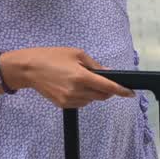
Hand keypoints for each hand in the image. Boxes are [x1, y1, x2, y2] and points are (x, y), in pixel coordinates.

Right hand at [0, 47, 134, 108]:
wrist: (29, 69)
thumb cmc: (52, 57)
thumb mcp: (76, 54)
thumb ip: (94, 65)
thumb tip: (108, 72)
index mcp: (81, 77)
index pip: (107, 87)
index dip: (121, 91)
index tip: (130, 93)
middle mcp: (76, 91)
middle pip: (102, 96)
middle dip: (107, 90)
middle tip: (103, 80)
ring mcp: (69, 100)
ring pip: (92, 100)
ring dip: (94, 92)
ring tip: (82, 79)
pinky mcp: (63, 104)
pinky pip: (81, 103)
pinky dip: (85, 96)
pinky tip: (75, 86)